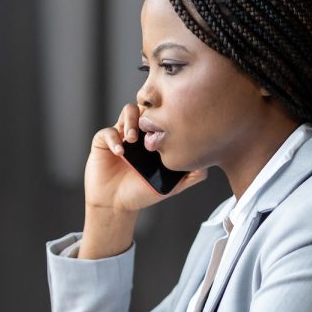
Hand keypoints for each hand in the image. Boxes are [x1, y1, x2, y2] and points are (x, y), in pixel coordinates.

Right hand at [79, 103, 206, 258]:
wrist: (116, 205)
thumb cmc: (141, 193)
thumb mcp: (171, 186)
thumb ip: (190, 176)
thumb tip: (208, 165)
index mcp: (155, 139)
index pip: (164, 116)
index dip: (167, 117)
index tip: (170, 129)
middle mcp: (139, 133)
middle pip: (148, 106)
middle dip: (151, 112)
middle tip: (151, 129)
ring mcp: (121, 136)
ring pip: (128, 111)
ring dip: (132, 121)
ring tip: (134, 138)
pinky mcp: (103, 142)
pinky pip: (108, 132)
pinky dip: (114, 139)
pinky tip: (120, 153)